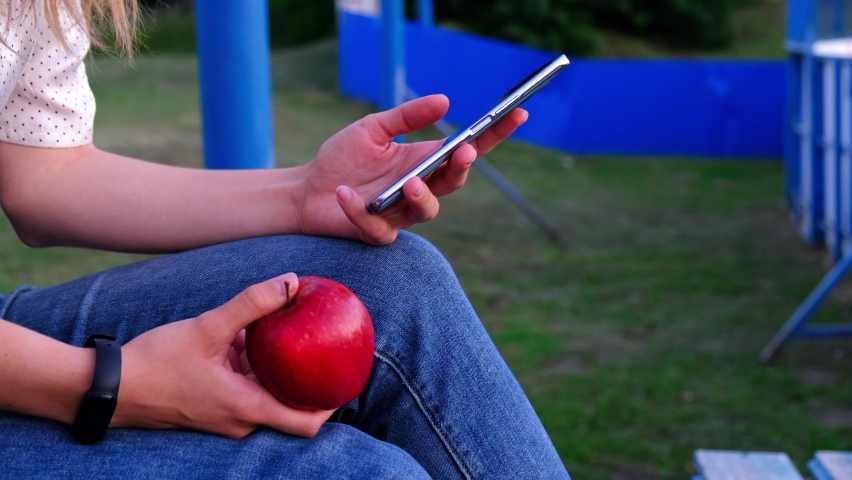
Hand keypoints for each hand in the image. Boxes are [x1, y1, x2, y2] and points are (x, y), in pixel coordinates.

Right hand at [111, 273, 334, 438]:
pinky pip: (248, 392)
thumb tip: (290, 281)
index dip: (333, 403)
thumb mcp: (208, 326)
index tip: (349, 376)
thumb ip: (251, 304)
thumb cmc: (155, 363)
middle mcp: (241, 420)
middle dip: (312, 381)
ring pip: (269, 397)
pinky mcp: (215, 408)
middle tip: (330, 350)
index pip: (307, 422)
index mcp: (246, 408)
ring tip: (299, 340)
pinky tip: (258, 341)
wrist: (110, 387)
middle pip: (292, 408)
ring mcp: (227, 417)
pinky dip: (258, 371)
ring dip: (282, 373)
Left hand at [296, 94, 527, 244]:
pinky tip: (346, 194)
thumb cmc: (342, 159)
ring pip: (426, 211)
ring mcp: (400, 213)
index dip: (494, 134)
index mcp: (424, 161)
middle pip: (453, 182)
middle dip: (461, 168)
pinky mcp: (376, 233)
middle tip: (463, 151)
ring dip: (421, 196)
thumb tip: (444, 100)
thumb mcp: (372, 129)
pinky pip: (376, 226)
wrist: (306, 190)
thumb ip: (406, 117)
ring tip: (409, 182)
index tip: (517, 113)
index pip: (467, 150)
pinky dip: (360, 210)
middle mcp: (419, 188)